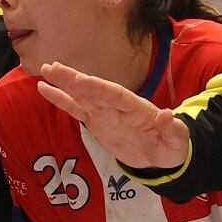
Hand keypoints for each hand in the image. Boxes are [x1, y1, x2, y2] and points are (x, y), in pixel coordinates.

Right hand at [37, 61, 192, 168]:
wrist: (162, 153)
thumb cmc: (171, 146)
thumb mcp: (177, 141)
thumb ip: (172, 129)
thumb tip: (166, 114)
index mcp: (137, 108)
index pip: (116, 95)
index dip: (98, 88)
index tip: (80, 80)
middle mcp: (118, 105)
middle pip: (94, 90)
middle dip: (75, 80)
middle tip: (53, 68)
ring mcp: (105, 112)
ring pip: (82, 96)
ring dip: (64, 83)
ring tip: (45, 70)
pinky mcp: (96, 121)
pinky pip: (76, 109)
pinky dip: (61, 99)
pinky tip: (44, 88)